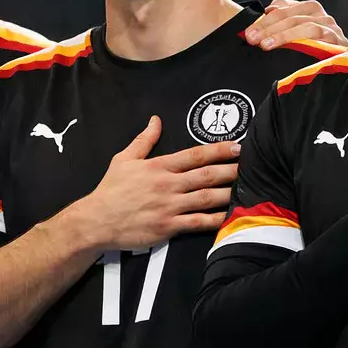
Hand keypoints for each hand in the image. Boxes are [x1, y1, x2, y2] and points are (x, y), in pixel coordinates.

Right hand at [66, 116, 239, 251]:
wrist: (96, 220)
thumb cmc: (110, 190)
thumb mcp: (124, 159)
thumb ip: (144, 140)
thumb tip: (156, 120)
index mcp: (159, 166)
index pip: (195, 155)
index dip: (219, 150)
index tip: (237, 146)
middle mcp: (167, 184)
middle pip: (207, 175)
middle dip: (231, 169)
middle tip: (251, 164)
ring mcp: (169, 206)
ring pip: (207, 198)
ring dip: (229, 192)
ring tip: (248, 188)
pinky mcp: (169, 227)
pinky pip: (197, 222)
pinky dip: (216, 219)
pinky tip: (230, 216)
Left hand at [244, 0, 347, 49]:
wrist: (337, 75)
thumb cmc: (310, 56)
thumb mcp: (291, 39)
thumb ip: (277, 26)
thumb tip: (261, 17)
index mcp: (308, 11)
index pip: (284, 8)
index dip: (265, 19)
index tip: (248, 32)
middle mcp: (321, 16)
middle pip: (291, 16)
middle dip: (268, 27)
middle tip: (251, 38)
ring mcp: (331, 28)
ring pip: (303, 25)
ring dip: (282, 34)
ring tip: (265, 45)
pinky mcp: (338, 41)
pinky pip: (318, 36)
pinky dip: (302, 40)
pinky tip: (290, 49)